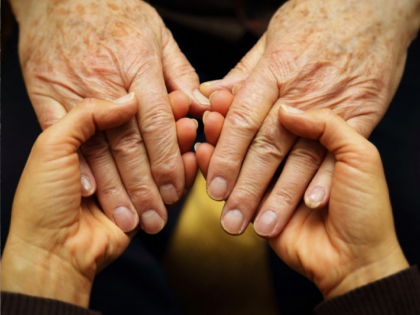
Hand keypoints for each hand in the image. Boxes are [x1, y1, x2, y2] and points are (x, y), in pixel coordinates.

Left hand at [1, 95, 197, 306]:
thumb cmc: (43, 200)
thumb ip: (87, 116)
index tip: (165, 92)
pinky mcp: (145, 201)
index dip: (144, 104)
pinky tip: (194, 158)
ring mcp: (129, 180)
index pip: (122, 115)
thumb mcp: (52, 147)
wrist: (52, 251)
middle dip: (166, 123)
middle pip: (145, 135)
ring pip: (160, 156)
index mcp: (85, 139)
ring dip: (178, 144)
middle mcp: (109, 157)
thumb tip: (127, 101)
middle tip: (185, 109)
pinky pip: (170, 184)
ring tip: (191, 129)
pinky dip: (184, 172)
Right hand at [10, 0, 207, 232]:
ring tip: (128, 219)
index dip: (167, 160)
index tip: (175, 189)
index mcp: (138, 64)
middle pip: (129, 142)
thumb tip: (200, 107)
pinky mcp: (45, 92)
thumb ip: (180, 74)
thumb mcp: (157, 36)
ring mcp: (72, 86)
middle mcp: (106, 79)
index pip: (157, 122)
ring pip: (97, 146)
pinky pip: (61, 133)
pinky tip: (91, 191)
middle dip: (143, 186)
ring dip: (114, 188)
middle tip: (155, 218)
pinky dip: (77, 163)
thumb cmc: (115, 14)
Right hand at [197, 104, 408, 298]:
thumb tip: (286, 111)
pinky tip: (201, 155)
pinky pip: (232, 183)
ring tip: (205, 130)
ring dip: (221, 144)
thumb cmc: (366, 208)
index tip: (230, 96)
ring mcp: (273, 182)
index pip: (278, 117)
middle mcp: (292, 158)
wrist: (359, 259)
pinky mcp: (259, 205)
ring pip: (241, 158)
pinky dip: (214, 170)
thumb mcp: (361, 157)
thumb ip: (327, 126)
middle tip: (211, 113)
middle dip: (233, 125)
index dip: (259, 107)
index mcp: (316, 141)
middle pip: (256, 136)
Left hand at [198, 0, 419, 236]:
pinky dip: (326, 177)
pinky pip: (341, 149)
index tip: (212, 188)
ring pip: (301, 155)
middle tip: (231, 221)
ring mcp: (333, 103)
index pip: (242, 120)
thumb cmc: (316, 19)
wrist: (375, 6)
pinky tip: (311, 204)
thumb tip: (211, 98)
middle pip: (267, 146)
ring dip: (281, 195)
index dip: (225, 157)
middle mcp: (301, 90)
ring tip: (264, 226)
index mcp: (274, 71)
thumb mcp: (271, 40)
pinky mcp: (362, 112)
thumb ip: (241, 75)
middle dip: (247, 187)